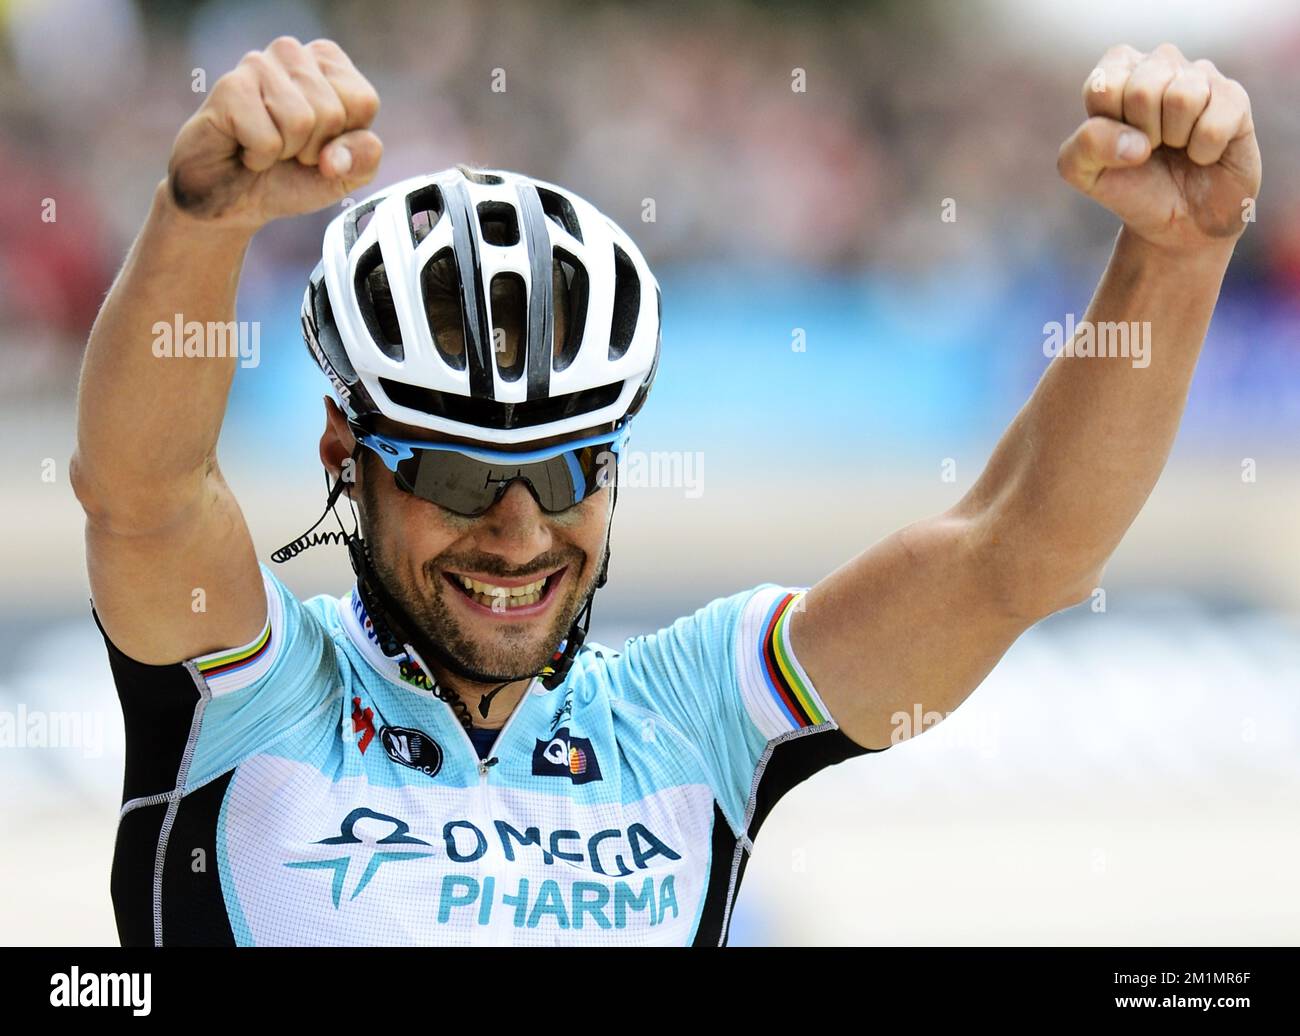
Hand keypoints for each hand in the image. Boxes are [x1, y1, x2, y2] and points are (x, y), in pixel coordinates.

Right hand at [166, 36, 382, 228]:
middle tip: (287, 149)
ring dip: (285, 151)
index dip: (344, 139)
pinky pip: (268, 139)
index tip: (318, 144)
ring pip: (301, 121)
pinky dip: (259, 157)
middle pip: (332, 112)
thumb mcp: (344, 175)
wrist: (232, 197)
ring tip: (266, 146)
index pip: (364, 101)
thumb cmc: (289, 176)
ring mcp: (258, 64)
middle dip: (313, 149)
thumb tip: (338, 156)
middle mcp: (293, 52)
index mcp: (329, 62)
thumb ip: (364, 159)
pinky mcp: (230, 87)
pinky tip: (243, 147)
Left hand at [1057, 43, 1260, 254]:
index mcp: (1118, 70)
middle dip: (1143, 134)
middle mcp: (1160, 63)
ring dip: (1176, 139)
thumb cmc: (1129, 187)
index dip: (1108, 127)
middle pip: (1143, 91)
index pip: (1104, 86)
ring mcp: (1201, 76)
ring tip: (1177, 147)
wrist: (1177, 221)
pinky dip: (1204, 151)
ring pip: (1183, 98)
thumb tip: (1136, 141)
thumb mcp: (1084, 172)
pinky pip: (1215, 122)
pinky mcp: (1235, 98)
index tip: (1118, 142)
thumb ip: (1085, 145)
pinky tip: (1203, 153)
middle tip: (1151, 148)